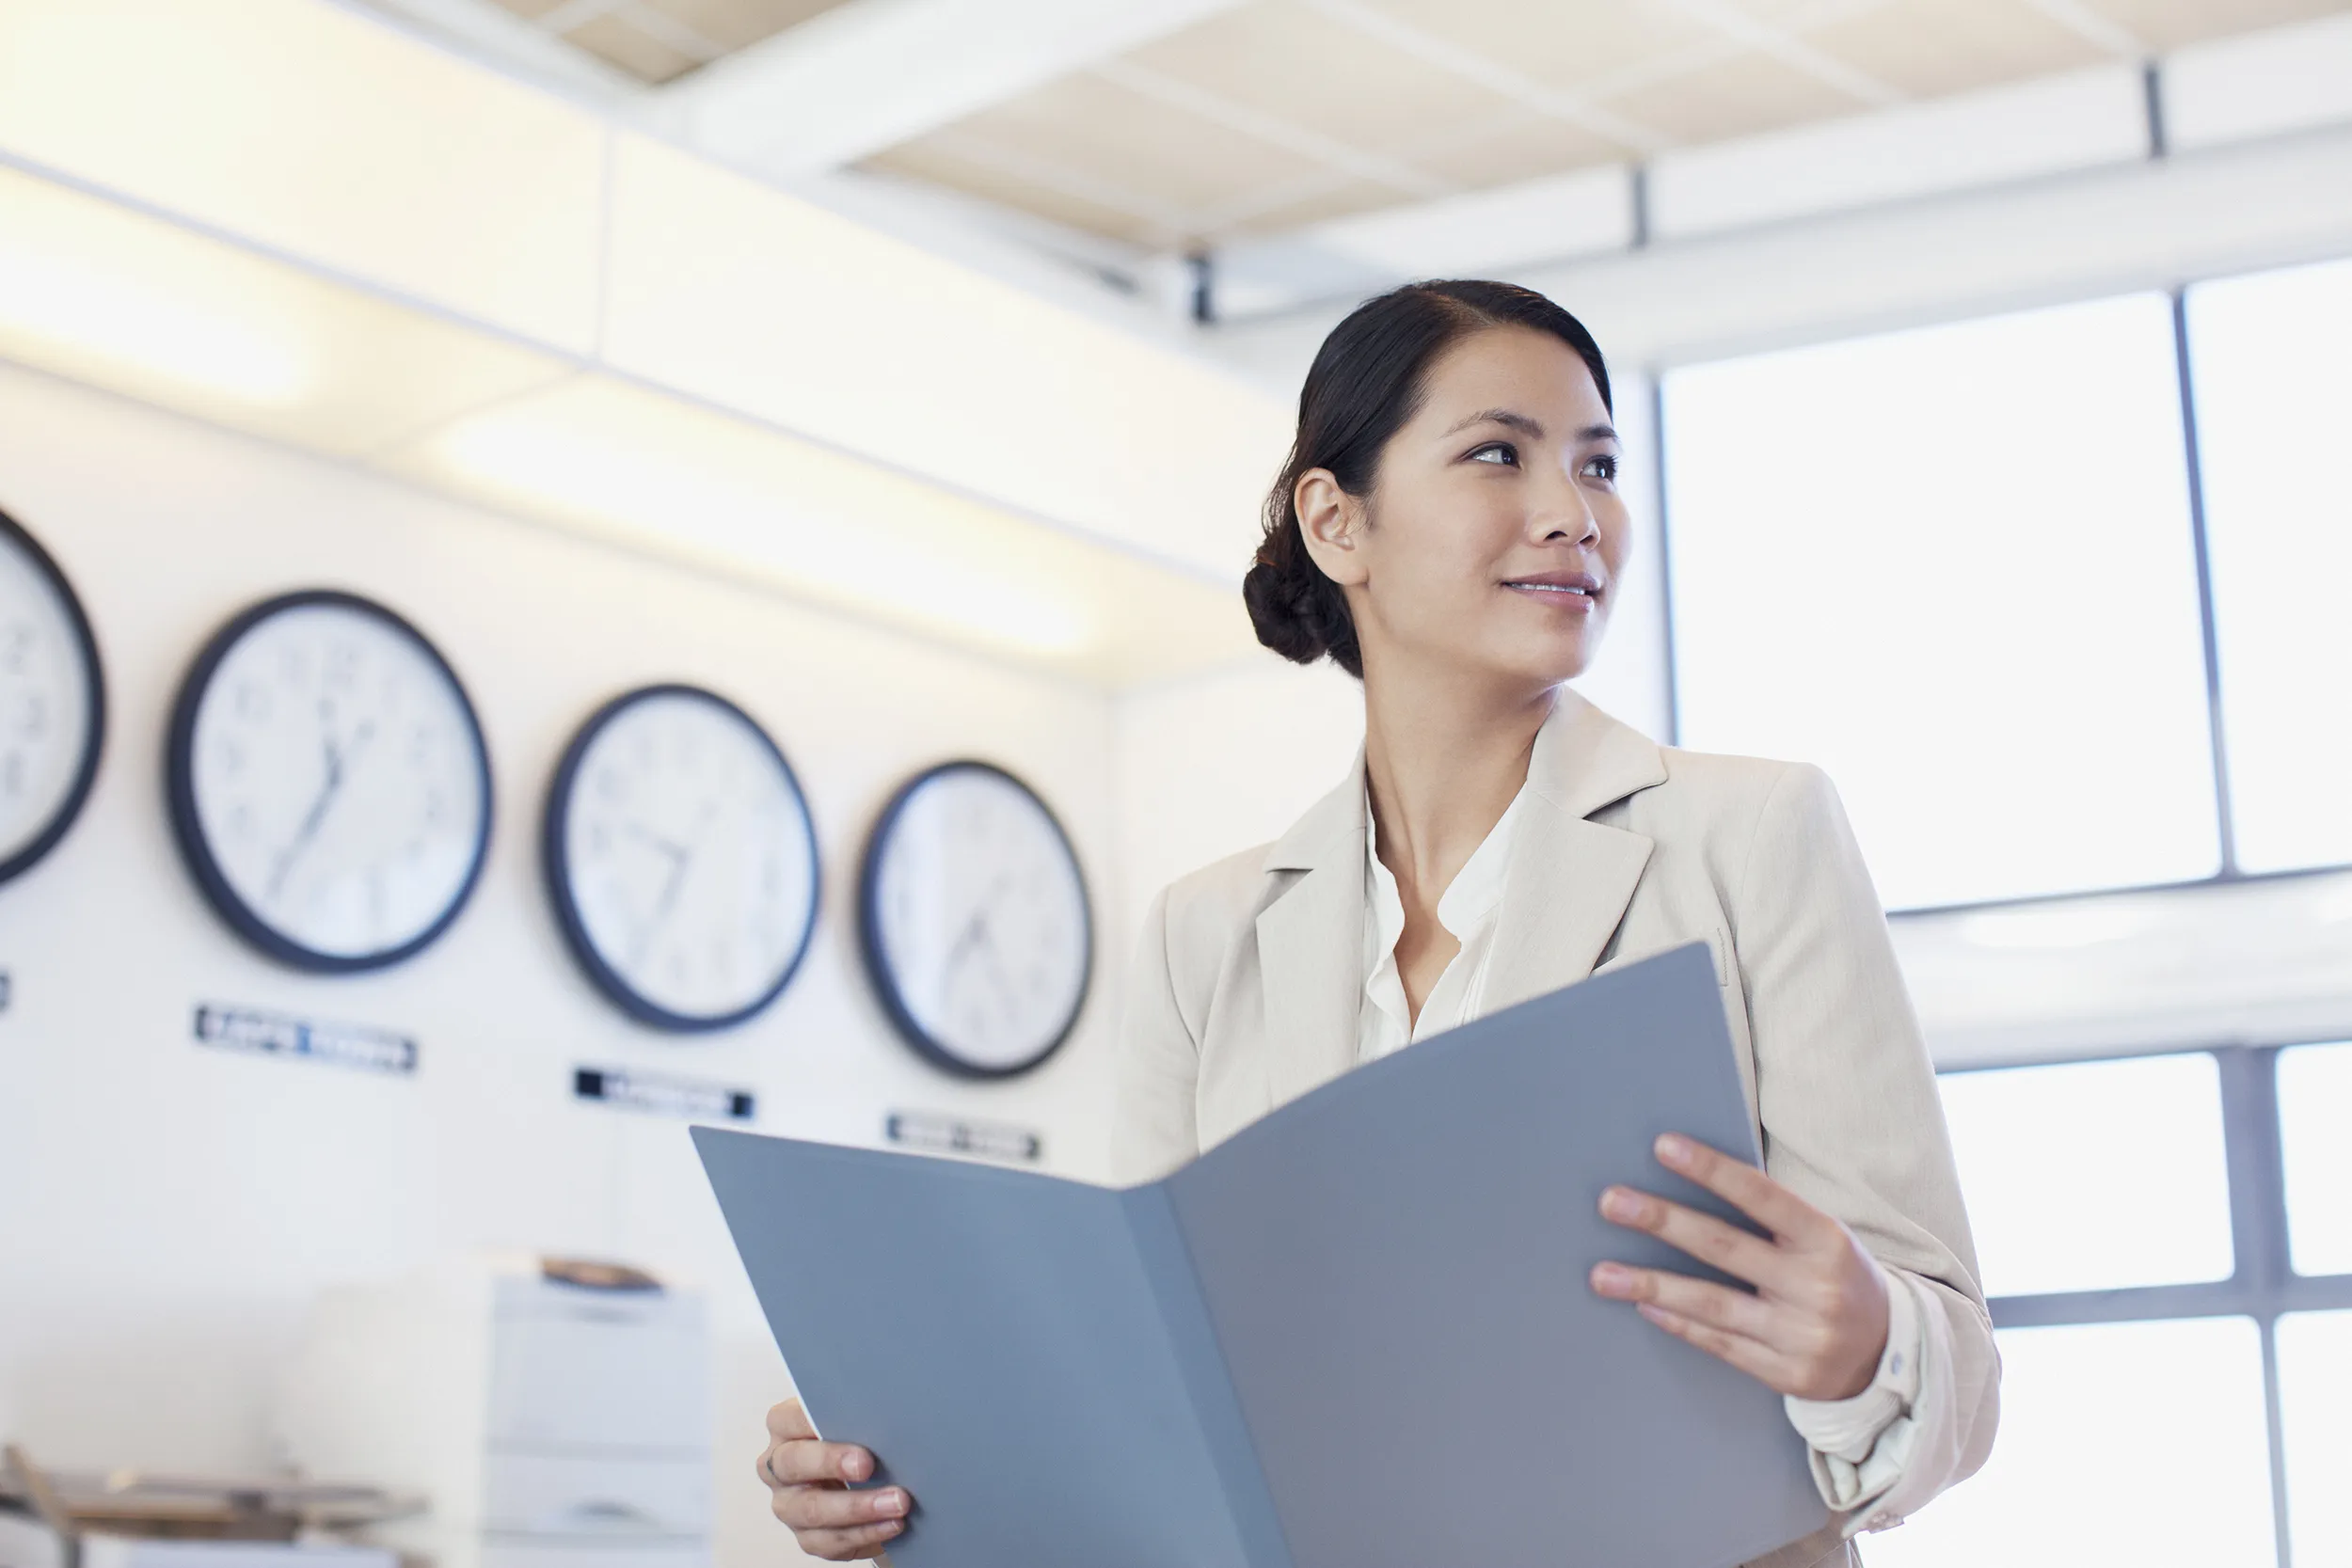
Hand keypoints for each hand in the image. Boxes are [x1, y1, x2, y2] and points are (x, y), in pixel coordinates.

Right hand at [757, 1398, 910, 1561]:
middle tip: (868, 1465)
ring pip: (812, 1509)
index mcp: (784, 1428)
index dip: (813, 1421)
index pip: (788, 1419)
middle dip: (832, 1463)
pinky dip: (865, 1533)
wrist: (867, 1481)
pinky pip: (830, 1540)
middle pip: (794, 1464)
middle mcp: (778, 1468)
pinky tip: (892, 1524)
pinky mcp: (807, 1536)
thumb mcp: (854, 1420)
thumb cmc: (857, 1439)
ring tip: (897, 1502)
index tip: (846, 1420)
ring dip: (858, 1507)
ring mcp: (789, 1505)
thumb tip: (887, 1406)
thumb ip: (858, 1414)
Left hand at [1590, 1132, 1890, 1401]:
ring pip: (1712, 1304)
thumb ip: (1772, 1216)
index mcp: (1827, 1240)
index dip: (1711, 1170)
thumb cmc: (1837, 1276)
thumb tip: (1692, 1178)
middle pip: (1725, 1248)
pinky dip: (1677, 1323)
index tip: (1663, 1146)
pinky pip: (1719, 1344)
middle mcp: (1815, 1286)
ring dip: (1651, 1286)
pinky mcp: (1786, 1374)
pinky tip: (1642, 1306)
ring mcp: (1800, 1335)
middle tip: (1612, 1202)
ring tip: (1601, 1274)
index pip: (1762, 1196)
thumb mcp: (1822, 1237)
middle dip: (1663, 1222)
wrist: (1889, 1355)